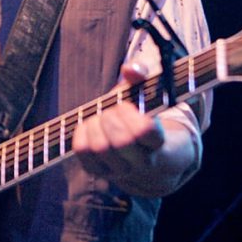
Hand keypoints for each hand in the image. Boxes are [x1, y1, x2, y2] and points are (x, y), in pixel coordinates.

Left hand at [72, 63, 194, 195]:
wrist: (153, 159)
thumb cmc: (149, 116)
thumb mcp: (151, 93)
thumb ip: (144, 74)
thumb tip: (130, 70)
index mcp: (160, 143)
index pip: (144, 131)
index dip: (130, 114)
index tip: (126, 105)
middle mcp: (142, 163)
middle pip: (120, 141)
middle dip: (110, 117)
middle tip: (112, 109)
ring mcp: (120, 171)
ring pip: (100, 147)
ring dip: (95, 124)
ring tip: (101, 115)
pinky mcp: (100, 172)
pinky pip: (83, 151)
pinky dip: (81, 132)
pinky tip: (90, 124)